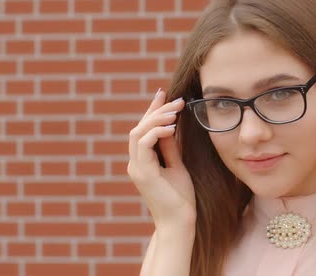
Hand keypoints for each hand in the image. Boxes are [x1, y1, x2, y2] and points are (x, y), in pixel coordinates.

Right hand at [127, 89, 195, 229]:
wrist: (180, 222)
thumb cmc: (181, 198)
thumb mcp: (177, 166)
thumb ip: (170, 147)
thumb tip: (170, 126)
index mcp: (142, 162)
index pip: (143, 130)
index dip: (152, 110)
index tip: (164, 94)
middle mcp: (135, 164)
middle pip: (138, 128)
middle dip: (156, 110)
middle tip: (176, 99)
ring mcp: (136, 169)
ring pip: (138, 133)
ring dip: (157, 118)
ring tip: (176, 110)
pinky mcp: (142, 174)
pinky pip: (144, 144)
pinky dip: (156, 132)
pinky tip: (172, 127)